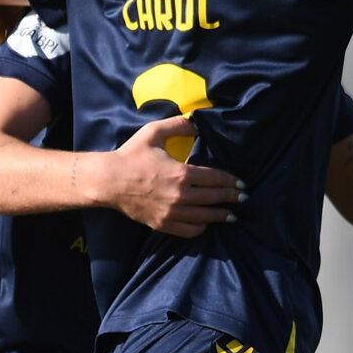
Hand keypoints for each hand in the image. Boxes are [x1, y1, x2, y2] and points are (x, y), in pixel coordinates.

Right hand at [88, 118, 243, 237]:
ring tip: (232, 215)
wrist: (109, 181)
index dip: (231, 181)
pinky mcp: (163, 224)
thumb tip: (198, 122)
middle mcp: (180, 195)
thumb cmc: (131, 154)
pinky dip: (201, 228)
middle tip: (243, 198)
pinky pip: (189, 230)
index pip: (215, 179)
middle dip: (231, 198)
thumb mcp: (154, 132)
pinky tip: (206, 223)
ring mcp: (172, 212)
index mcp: (182, 173)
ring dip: (221, 216)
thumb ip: (179, 125)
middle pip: (214, 198)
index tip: (241, 183)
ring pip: (205, 217)